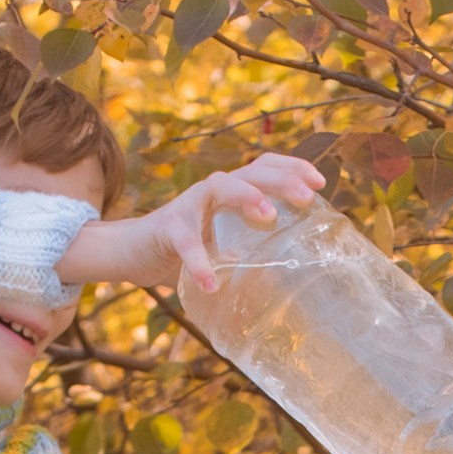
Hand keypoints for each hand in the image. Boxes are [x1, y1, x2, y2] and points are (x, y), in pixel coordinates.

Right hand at [57, 151, 327, 300]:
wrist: (132, 254)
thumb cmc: (186, 254)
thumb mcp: (226, 252)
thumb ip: (253, 259)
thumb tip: (294, 285)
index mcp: (231, 196)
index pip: (264, 168)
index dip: (292, 168)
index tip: (320, 183)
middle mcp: (213, 192)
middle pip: (251, 171)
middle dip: (281, 179)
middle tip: (307, 197)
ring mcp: (189, 206)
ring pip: (220, 187)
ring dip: (247, 196)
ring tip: (269, 215)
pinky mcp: (168, 227)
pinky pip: (186, 242)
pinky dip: (199, 263)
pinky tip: (211, 285)